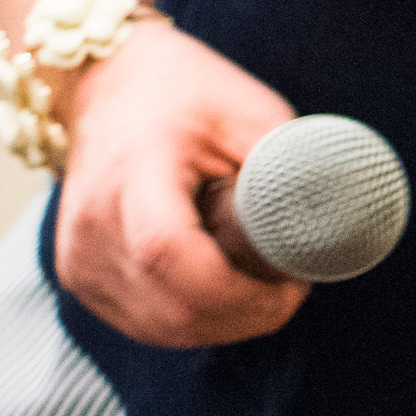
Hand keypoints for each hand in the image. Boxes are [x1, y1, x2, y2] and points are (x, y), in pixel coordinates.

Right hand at [49, 23, 307, 347]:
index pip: (168, 253)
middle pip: (175, 309)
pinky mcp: (80, 277)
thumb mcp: (253, 114)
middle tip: (290, 285)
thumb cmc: (185, 93)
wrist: (102, 84)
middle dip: (249, 314)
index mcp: (133, 172)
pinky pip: (147, 326)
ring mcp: (78, 257)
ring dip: (227, 322)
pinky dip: (196, 320)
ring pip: (165, 330)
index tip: (293, 285)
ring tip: (260, 281)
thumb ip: (292, 172)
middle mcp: (92, 224)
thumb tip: (337, 231)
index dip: (239, 290)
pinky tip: (224, 289)